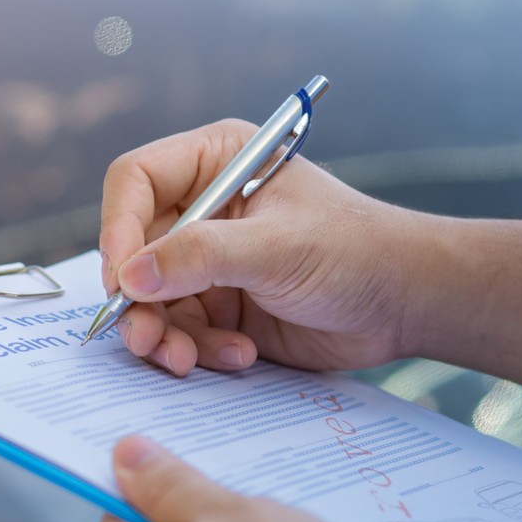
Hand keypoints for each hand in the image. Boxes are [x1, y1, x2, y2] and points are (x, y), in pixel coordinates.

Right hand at [99, 119, 423, 375]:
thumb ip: (202, 257)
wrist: (404, 303)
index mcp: (215, 161)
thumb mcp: (277, 247)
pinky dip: (200, 351)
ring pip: (150, 300)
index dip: (117, 227)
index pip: (134, 181)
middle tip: (146, 337)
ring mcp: (209, 261)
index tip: (121, 277)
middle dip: (138, 299)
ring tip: (186, 360)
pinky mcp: (220, 307)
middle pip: (133, 249)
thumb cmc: (355, 251)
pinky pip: (182, 332)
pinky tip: (240, 355)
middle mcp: (203, 208)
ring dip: (164, 335)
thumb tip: (130, 276)